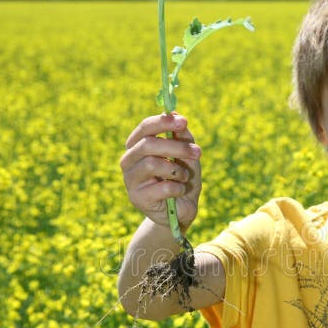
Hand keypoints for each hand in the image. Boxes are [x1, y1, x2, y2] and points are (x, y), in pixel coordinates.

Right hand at [121, 113, 201, 228]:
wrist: (180, 211)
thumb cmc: (182, 180)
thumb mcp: (187, 157)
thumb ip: (182, 138)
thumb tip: (177, 116)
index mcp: (138, 146)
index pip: (145, 128)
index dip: (163, 122)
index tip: (184, 122)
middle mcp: (129, 161)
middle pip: (148, 144)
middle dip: (176, 146)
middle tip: (197, 151)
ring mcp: (130, 180)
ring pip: (152, 164)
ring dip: (177, 170)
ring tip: (185, 177)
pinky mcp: (137, 198)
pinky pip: (162, 187)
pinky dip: (178, 187)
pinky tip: (180, 191)